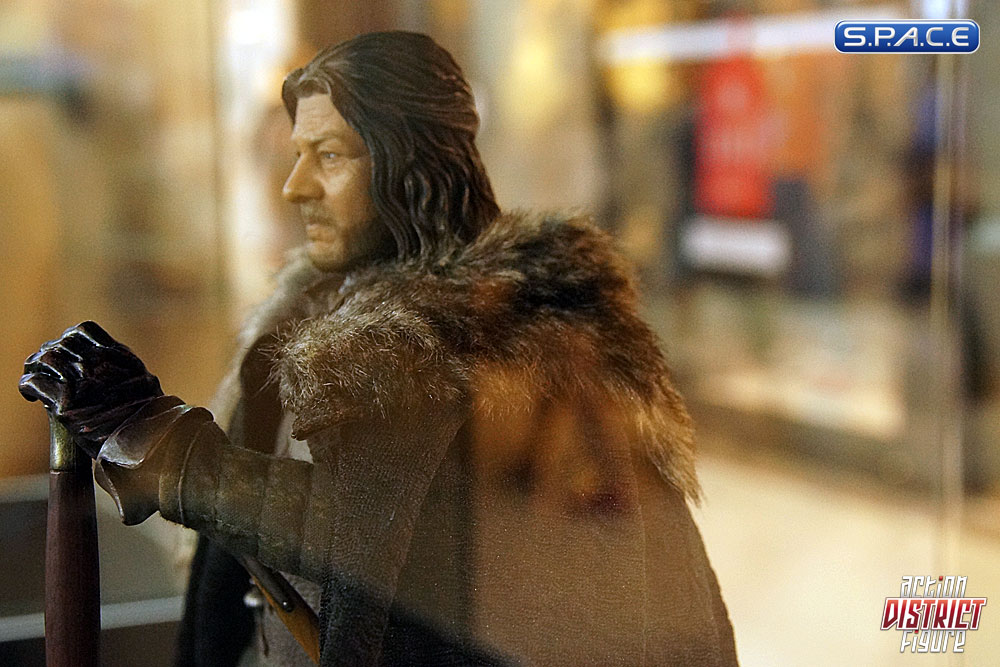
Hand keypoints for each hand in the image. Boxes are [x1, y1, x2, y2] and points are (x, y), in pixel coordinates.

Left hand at [19, 321, 162, 456]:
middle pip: (61, 344)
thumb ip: (125, 366)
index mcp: (118, 356)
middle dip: (50, 354)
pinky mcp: (65, 406)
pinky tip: (30, 396)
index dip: (69, 340)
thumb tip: (102, 355)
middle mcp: (99, 364)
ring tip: (36, 377)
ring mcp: (81, 383)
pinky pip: (35, 382)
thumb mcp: (145, 383)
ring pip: (46, 358)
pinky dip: (29, 387)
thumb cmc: (147, 420)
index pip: (83, 331)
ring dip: (36, 367)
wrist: (147, 446)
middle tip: (42, 368)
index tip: (66, 353)